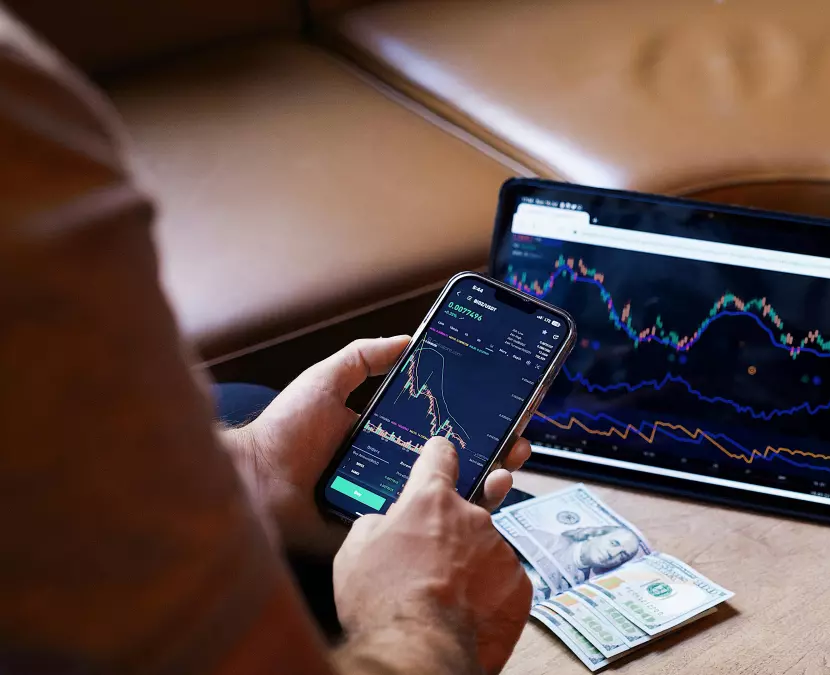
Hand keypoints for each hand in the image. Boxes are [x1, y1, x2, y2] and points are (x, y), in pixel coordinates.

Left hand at [223, 336, 532, 555]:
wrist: (253, 482)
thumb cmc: (284, 432)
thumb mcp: (327, 380)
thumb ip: (363, 358)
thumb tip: (407, 338)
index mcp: (388, 438)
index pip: (443, 429)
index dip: (477, 421)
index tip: (506, 411)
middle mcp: (395, 470)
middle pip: (457, 463)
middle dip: (494, 453)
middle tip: (519, 444)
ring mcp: (392, 503)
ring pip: (449, 497)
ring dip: (486, 484)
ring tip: (507, 470)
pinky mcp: (382, 533)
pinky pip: (423, 529)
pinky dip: (454, 520)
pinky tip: (478, 503)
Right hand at [334, 437, 531, 674]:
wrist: (417, 648)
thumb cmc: (381, 599)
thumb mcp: (355, 549)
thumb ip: (377, 522)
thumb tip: (387, 522)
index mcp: (431, 500)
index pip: (440, 457)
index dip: (438, 457)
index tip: (442, 456)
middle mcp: (472, 516)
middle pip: (466, 510)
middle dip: (452, 528)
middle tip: (433, 557)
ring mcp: (499, 549)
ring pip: (484, 548)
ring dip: (469, 563)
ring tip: (445, 594)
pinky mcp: (519, 583)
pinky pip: (502, 579)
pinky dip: (487, 592)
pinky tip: (467, 610)